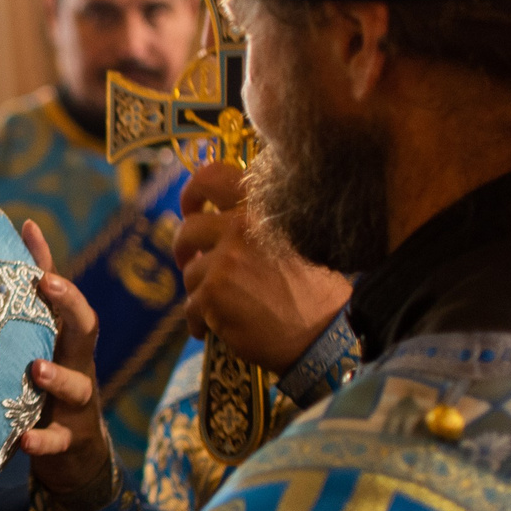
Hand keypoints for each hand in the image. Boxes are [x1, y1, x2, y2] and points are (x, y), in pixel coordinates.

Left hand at [16, 221, 115, 500]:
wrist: (74, 455)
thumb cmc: (52, 381)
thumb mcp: (48, 335)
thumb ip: (39, 284)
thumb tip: (27, 223)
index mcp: (70, 341)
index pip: (75, 307)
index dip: (63, 288)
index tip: (42, 271)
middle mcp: (79, 366)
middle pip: (85, 334)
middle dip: (71, 309)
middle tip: (49, 286)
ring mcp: (77, 405)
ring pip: (77, 388)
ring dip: (58, 377)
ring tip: (36, 369)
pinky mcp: (68, 442)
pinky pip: (58, 442)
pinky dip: (42, 442)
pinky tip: (22, 440)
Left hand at [172, 165, 349, 372]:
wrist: (325, 334)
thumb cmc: (316, 290)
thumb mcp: (297, 236)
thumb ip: (258, 221)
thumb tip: (217, 219)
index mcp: (262, 206)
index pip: (212, 177)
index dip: (193, 193)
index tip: (191, 209)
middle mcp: (241, 226)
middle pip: (188, 229)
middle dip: (184, 248)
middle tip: (190, 261)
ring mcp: (225, 261)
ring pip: (190, 272)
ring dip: (202, 291)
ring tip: (225, 306)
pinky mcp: (213, 295)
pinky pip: (190, 307)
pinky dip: (199, 322)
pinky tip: (216, 329)